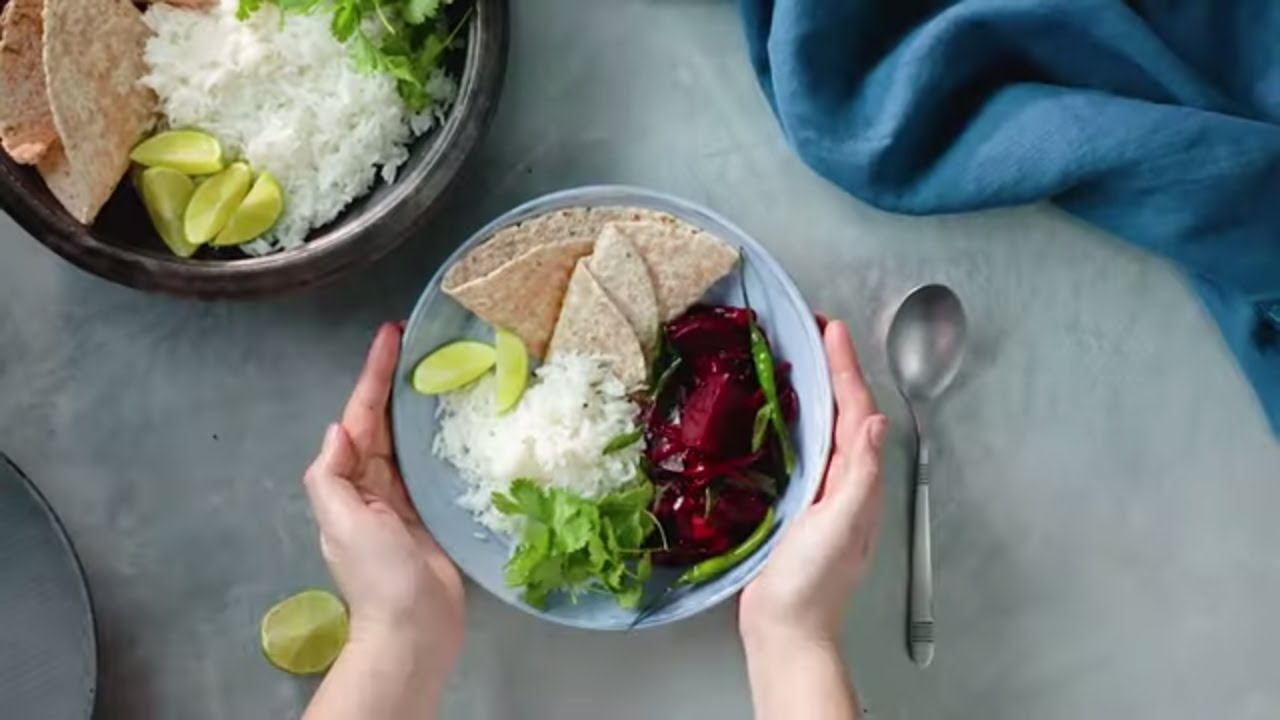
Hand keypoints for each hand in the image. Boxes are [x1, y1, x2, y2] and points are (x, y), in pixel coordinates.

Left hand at [303, 323, 464, 662]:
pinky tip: (460, 415)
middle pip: (383, 419)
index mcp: (348, 480)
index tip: (390, 335)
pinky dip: (442, 435)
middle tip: (417, 337)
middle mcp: (372, 482)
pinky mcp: (432, 510)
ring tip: (441, 363)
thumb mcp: (342, 524)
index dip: (373, 375)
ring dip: (419, 401)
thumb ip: (332, 476)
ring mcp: (403, 496)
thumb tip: (339, 429)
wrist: (415, 631)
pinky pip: (433, 462)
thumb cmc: (378, 578)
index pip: (359, 416)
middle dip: (395, 378)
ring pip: (408, 436)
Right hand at [740, 319, 886, 647]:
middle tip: (817, 332)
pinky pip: (805, 451)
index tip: (832, 330)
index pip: (856, 412)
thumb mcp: (840, 525)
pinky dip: (799, 423)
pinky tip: (783, 418)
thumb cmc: (811, 584)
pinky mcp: (798, 506)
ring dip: (818, 392)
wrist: (786, 630)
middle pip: (844, 413)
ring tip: (802, 360)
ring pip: (826, 429)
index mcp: (858, 482)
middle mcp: (846, 483)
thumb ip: (861, 476)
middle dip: (835, 370)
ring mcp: (823, 494)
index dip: (845, 369)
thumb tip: (878, 423)